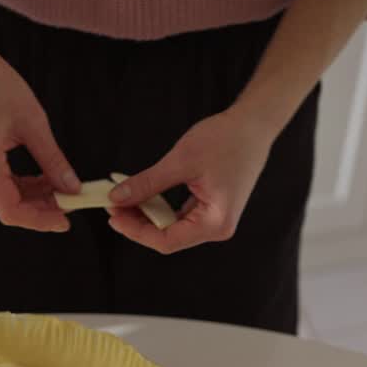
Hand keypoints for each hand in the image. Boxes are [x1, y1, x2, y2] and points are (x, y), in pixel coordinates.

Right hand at [0, 54, 79, 231]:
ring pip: (6, 200)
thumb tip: (73, 188)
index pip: (11, 210)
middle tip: (73, 204)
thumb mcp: (33, 124)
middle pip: (9, 208)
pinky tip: (47, 180)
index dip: (40, 220)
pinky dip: (25, 188)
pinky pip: (1, 187)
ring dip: (36, 199)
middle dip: (42, 210)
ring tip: (64, 190)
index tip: (66, 220)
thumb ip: (52, 160)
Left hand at [107, 109, 275, 253]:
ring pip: (171, 228)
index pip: (166, 241)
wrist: (253, 125)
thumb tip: (117, 198)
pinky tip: (141, 197)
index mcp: (215, 222)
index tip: (113, 216)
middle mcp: (218, 227)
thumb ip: (147, 184)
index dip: (136, 231)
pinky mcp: (211, 210)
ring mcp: (215, 220)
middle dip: (138, 223)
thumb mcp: (180, 162)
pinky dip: (159, 208)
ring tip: (123, 200)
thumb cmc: (225, 140)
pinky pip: (179, 217)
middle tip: (113, 205)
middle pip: (168, 237)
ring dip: (146, 215)